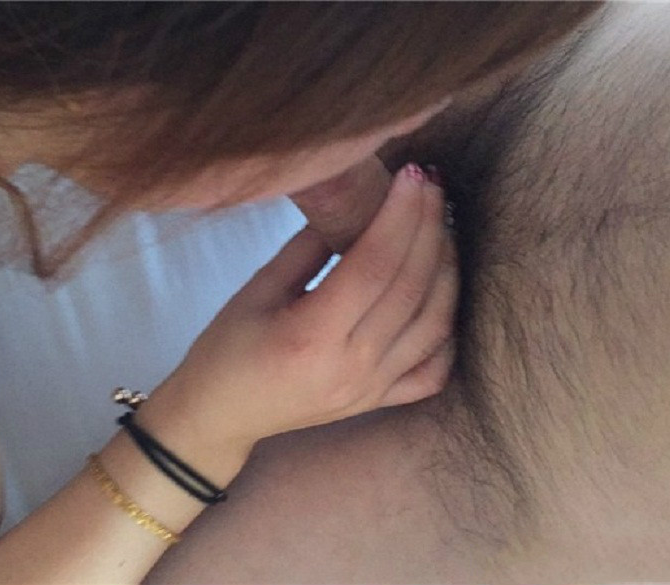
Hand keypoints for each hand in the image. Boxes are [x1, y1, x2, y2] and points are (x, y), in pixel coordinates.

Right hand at [143, 163, 457, 454]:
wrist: (220, 416)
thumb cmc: (226, 349)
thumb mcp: (257, 289)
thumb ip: (308, 248)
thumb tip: (354, 203)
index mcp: (311, 336)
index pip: (373, 266)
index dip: (399, 216)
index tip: (412, 176)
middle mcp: (351, 366)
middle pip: (410, 288)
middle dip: (429, 229)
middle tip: (432, 188)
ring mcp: (371, 389)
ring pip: (435, 323)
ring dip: (447, 270)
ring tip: (443, 229)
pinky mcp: (379, 401)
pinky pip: (434, 368)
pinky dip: (449, 329)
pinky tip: (444, 293)